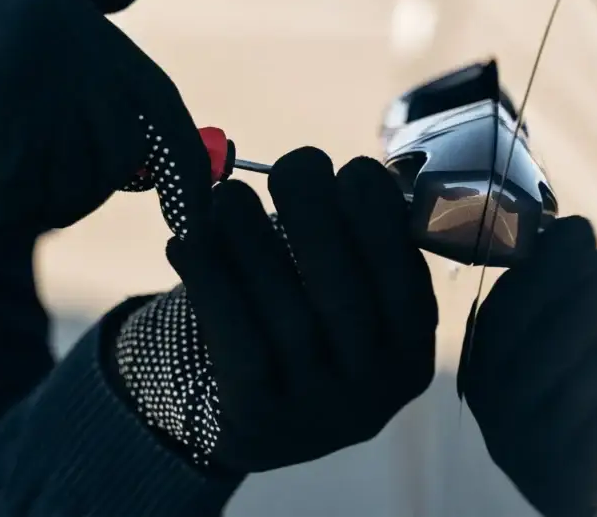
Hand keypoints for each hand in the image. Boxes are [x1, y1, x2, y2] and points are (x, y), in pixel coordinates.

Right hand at [0, 0, 211, 235]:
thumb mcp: (18, 75)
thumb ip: (90, 109)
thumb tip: (164, 168)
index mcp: (66, 9)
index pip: (156, 97)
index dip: (180, 164)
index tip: (193, 216)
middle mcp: (58, 31)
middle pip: (121, 151)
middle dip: (85, 185)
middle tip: (22, 173)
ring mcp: (26, 76)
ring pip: (78, 184)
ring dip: (31, 196)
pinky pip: (23, 203)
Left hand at [115, 147, 437, 472]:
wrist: (269, 430)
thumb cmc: (314, 339)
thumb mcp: (354, 309)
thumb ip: (353, 250)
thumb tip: (312, 171)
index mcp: (410, 353)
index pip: (403, 278)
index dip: (379, 217)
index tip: (349, 168)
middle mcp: (373, 390)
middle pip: (343, 291)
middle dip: (316, 214)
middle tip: (294, 165)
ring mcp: (317, 411)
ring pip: (285, 312)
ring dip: (252, 239)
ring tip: (227, 195)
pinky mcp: (259, 420)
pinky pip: (234, 340)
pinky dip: (209, 281)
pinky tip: (186, 242)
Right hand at [457, 216, 596, 516]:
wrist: (584, 496)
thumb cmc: (569, 404)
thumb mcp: (540, 352)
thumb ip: (545, 301)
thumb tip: (571, 231)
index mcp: (482, 365)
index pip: (514, 297)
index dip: (554, 257)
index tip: (584, 233)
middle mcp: (497, 400)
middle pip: (564, 317)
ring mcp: (534, 435)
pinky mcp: (581, 465)